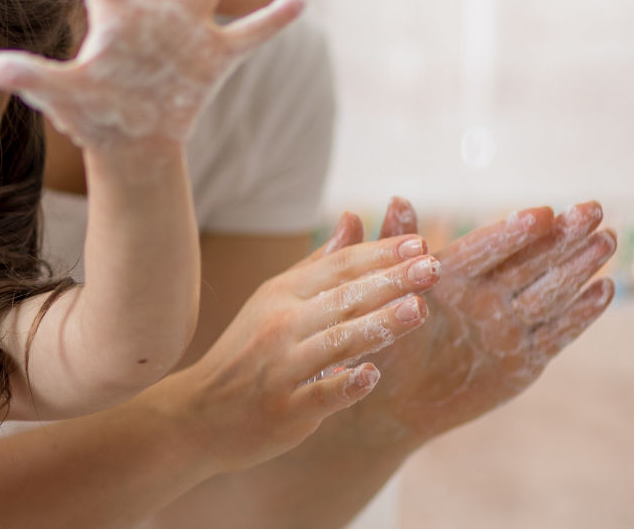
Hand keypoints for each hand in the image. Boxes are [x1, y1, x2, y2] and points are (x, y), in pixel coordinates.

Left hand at [0, 0, 303, 153]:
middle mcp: (152, 13)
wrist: (133, 146)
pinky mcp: (213, 58)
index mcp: (115, 17)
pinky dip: (272, 21)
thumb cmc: (94, 118)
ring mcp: (186, 31)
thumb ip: (31, 78)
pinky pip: (248, 34)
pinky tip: (299, 0)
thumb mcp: (63, 96)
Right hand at [163, 213, 441, 473]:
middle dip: (392, 280)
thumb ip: (319, 264)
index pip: (339, 267)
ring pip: (337, 342)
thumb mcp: (274, 300)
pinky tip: (371, 377)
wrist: (200, 414)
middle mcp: (281, 325)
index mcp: (282, 294)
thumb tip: (353, 217)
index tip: (420, 243)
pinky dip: (344, 386)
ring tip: (419, 309)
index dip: (380, 254)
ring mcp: (281, 368)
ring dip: (379, 325)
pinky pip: (319, 395)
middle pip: (344, 298)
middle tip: (433, 266)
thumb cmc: (246, 353)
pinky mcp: (284, 409)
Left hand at [344, 198, 616, 444]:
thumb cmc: (377, 345)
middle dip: (562, 236)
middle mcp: (486, 294)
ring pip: (550, 291)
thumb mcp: (379, 298)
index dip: (514, 231)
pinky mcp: (524, 360)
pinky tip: (604, 289)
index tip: (544, 212)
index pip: (488, 247)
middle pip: (530, 261)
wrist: (388, 404)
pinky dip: (580, 314)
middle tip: (594, 209)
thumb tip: (395, 200)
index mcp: (452, 273)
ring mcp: (508, 325)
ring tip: (607, 239)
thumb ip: (390, 252)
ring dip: (579, 266)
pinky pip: (556, 334)